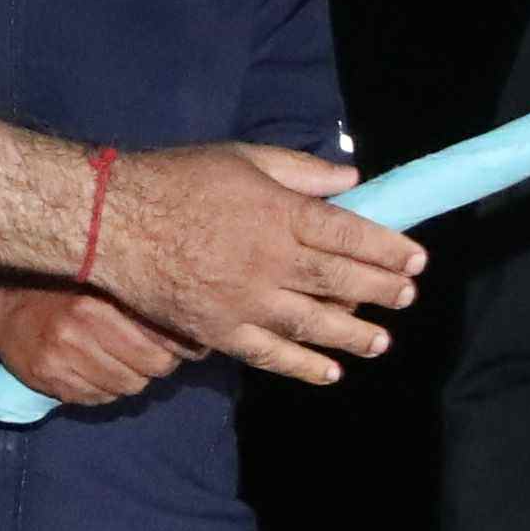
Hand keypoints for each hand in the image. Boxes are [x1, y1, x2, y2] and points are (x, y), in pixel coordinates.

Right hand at [0, 280, 193, 407]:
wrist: (1, 306)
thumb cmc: (59, 288)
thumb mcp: (99, 283)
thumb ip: (137, 304)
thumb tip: (191, 332)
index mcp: (93, 307)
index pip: (158, 348)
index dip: (177, 350)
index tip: (184, 345)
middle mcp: (76, 336)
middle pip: (146, 372)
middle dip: (156, 365)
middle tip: (150, 351)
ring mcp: (60, 363)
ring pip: (125, 389)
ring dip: (129, 377)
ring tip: (119, 357)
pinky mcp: (50, 383)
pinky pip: (98, 400)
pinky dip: (104, 389)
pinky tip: (95, 368)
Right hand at [92, 143, 423, 384]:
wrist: (114, 222)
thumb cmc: (178, 180)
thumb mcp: (243, 157)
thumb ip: (301, 170)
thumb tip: (352, 179)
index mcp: (280, 213)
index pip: (348, 233)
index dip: (387, 248)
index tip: (415, 260)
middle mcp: (271, 260)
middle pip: (340, 280)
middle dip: (381, 290)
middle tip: (407, 298)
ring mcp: (246, 301)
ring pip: (313, 323)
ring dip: (353, 334)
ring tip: (381, 342)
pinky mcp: (220, 331)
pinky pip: (270, 354)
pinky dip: (303, 366)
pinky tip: (330, 372)